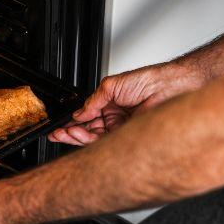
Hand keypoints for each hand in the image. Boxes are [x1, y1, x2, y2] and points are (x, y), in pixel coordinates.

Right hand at [49, 62, 201, 145]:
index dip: (71, 121)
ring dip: (77, 136)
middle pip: (87, 130)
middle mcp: (113, 118)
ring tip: (67, 132)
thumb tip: (79, 112)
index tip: (59, 125)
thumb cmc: (147, 81)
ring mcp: (120, 128)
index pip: (86, 117)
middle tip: (57, 133)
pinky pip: (105, 142)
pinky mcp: (127, 137)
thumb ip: (93, 101)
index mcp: (108, 105)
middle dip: (70, 132)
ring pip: (93, 138)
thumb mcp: (111, 86)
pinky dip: (90, 140)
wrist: (167, 87)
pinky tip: (80, 134)